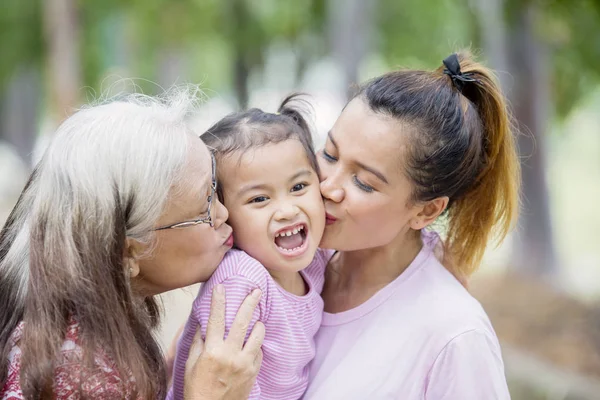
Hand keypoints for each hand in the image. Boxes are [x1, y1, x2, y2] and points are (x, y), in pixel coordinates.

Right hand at [183, 285, 264, 399]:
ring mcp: (244, 363)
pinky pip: (259, 352)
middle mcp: (230, 354)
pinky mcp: (253, 372)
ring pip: (258, 335)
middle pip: (243, 321)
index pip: (216, 319)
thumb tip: (203, 324)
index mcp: (212, 351)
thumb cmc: (198, 389)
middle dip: (250, 303)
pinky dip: (256, 346)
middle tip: (256, 291)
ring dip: (258, 325)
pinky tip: (251, 346)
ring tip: (258, 320)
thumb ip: (198, 343)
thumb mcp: (191, 365)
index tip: (221, 287)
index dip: (218, 301)